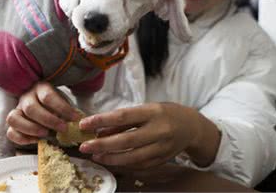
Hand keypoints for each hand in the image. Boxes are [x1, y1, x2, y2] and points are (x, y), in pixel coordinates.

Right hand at [6, 82, 80, 144]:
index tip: (75, 118)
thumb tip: (78, 122)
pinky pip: (10, 132)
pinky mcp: (13, 124)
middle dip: (49, 120)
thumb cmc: (57, 105)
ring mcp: (17, 110)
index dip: (62, 108)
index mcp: (41, 88)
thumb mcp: (64, 103)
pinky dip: (22, 139)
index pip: (48, 96)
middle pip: (31, 108)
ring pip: (14, 118)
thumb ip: (68, 111)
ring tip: (45, 134)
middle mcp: (26, 97)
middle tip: (63, 129)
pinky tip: (36, 140)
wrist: (46, 105)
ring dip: (31, 129)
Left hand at [78, 103, 217, 168]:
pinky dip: (123, 165)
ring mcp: (162, 147)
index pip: (123, 116)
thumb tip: (99, 130)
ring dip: (110, 158)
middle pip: (126, 140)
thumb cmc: (165, 113)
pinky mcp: (162, 160)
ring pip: (132, 157)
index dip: (102, 121)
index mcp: (153, 112)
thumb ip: (124, 120)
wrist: (191, 127)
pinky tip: (111, 161)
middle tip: (84, 146)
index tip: (84, 124)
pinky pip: (139, 165)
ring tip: (95, 156)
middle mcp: (159, 130)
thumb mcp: (146, 109)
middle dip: (102, 144)